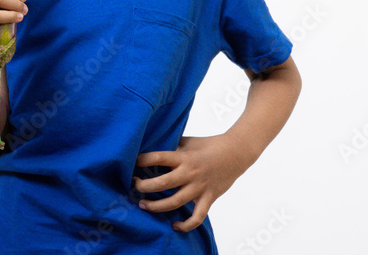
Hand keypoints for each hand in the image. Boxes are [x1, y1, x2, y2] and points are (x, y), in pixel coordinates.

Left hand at [132, 134, 250, 231]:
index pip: (158, 157)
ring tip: (143, 205)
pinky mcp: (209, 198)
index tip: (132, 163)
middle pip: (163, 183)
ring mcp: (199, 187)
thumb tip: (151, 147)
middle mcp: (190, 173)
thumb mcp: (188, 142)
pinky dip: (186, 225)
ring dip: (156, 206)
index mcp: (183, 157)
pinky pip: (197, 217)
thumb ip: (172, 147)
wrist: (236, 153)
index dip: (143, 160)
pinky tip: (174, 226)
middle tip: (134, 186)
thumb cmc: (209, 145)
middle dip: (144, 186)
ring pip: (175, 202)